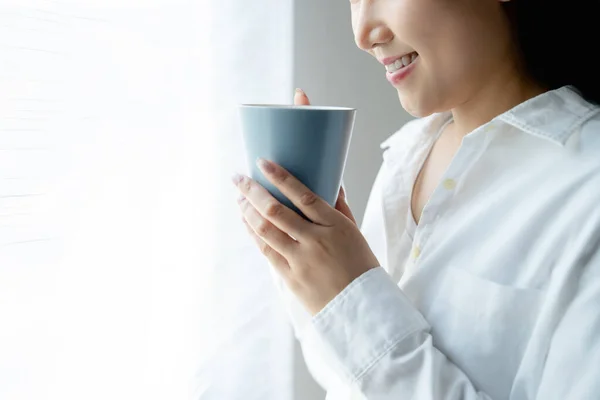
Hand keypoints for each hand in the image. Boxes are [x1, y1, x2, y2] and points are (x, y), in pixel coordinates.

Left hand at [232, 89, 379, 315]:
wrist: (360, 308)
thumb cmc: (360, 267)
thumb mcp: (355, 233)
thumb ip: (340, 207)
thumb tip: (332, 181)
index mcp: (336, 226)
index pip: (303, 196)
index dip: (280, 178)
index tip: (263, 163)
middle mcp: (315, 241)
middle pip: (275, 211)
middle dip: (252, 191)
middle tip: (238, 179)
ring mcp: (301, 260)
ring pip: (266, 231)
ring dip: (247, 211)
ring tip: (238, 198)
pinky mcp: (290, 277)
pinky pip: (266, 251)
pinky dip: (253, 234)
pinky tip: (246, 222)